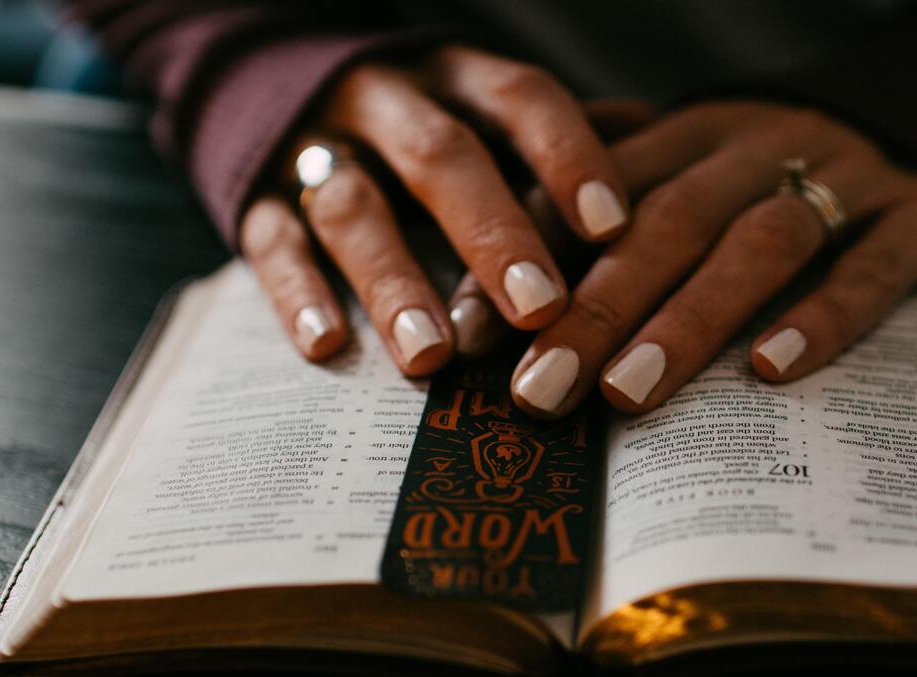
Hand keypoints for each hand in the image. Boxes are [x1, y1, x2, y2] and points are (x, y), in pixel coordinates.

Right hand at [237, 45, 631, 373]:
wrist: (279, 86)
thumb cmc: (423, 124)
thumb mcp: (488, 116)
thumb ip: (557, 142)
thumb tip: (660, 146)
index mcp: (457, 79)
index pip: (520, 98)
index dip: (567, 156)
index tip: (612, 227)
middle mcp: (388, 104)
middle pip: (441, 156)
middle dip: (491, 233)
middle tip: (539, 308)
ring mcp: (316, 148)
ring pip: (352, 204)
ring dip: (393, 280)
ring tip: (433, 356)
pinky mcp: (256, 197)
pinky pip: (270, 241)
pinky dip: (296, 294)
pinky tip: (328, 349)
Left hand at [508, 101, 916, 415]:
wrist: (914, 114)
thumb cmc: (770, 170)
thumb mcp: (691, 161)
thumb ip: (609, 207)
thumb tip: (501, 267)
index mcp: (688, 136)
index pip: (596, 192)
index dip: (530, 258)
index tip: (474, 332)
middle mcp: (754, 151)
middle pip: (668, 222)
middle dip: (597, 307)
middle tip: (541, 389)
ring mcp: (838, 182)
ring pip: (759, 243)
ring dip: (690, 318)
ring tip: (629, 393)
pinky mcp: (911, 218)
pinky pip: (871, 267)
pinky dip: (822, 316)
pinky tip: (772, 369)